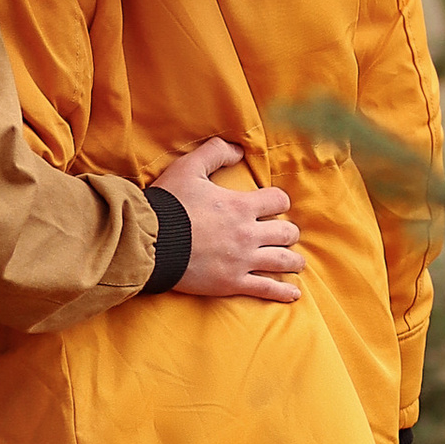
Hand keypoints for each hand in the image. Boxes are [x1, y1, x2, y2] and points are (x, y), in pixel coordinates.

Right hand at [154, 138, 300, 301]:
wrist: (149, 242)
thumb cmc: (168, 204)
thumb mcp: (189, 168)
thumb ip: (215, 152)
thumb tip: (238, 150)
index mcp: (241, 206)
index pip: (279, 201)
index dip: (279, 201)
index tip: (274, 205)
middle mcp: (247, 234)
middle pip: (286, 233)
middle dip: (288, 232)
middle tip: (285, 235)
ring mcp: (241, 261)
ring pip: (282, 261)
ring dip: (293, 260)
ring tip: (296, 262)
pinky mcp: (231, 283)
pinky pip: (265, 289)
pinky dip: (282, 292)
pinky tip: (293, 293)